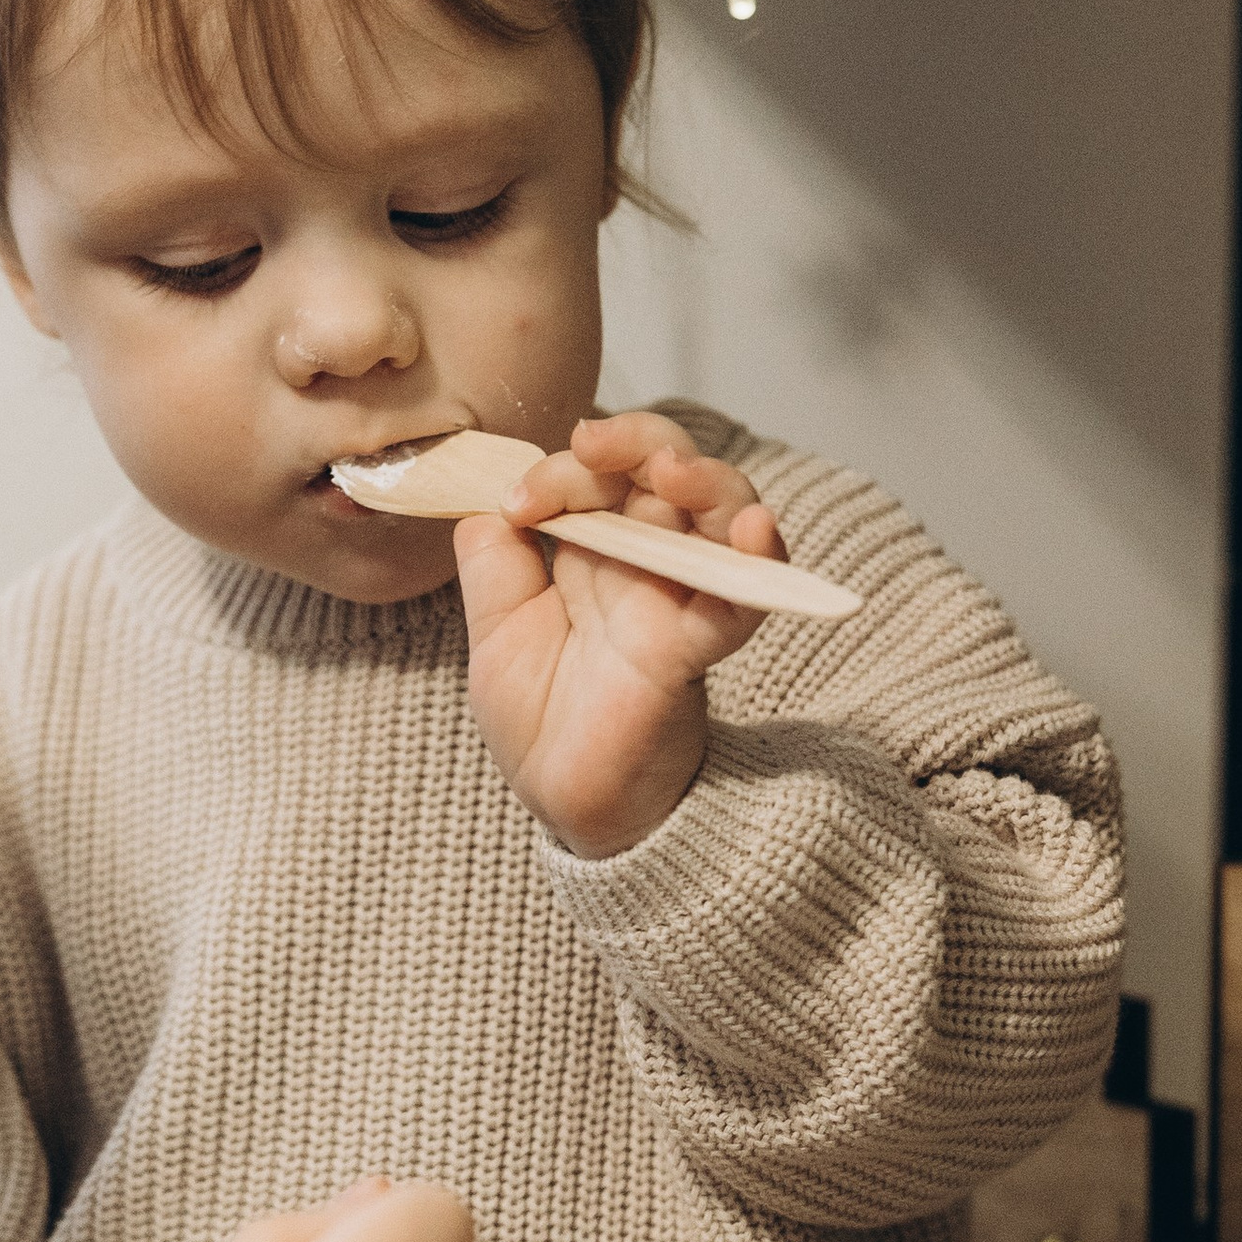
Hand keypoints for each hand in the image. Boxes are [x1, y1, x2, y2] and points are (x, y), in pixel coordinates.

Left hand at [454, 409, 786, 857]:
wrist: (566, 799)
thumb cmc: (541, 717)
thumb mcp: (496, 629)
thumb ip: (494, 563)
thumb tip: (483, 497)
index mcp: (598, 548)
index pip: (597, 475)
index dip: (561, 470)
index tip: (515, 504)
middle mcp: (648, 562)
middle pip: (669, 470)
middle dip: (638, 442)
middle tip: (592, 446)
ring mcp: (681, 600)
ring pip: (721, 515)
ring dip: (706, 480)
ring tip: (673, 472)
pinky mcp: (699, 649)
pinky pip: (744, 599)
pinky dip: (758, 562)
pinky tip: (755, 531)